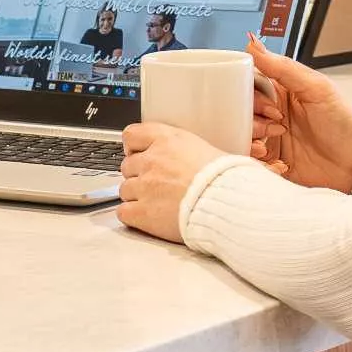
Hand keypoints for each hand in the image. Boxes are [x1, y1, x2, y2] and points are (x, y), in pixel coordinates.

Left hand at [117, 121, 223, 243]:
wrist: (228, 204)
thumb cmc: (226, 180)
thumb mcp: (209, 150)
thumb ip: (187, 150)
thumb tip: (190, 155)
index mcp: (167, 140)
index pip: (131, 135)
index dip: (133, 147)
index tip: (139, 154)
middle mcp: (152, 160)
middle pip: (127, 165)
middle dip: (139, 175)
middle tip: (156, 184)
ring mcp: (144, 187)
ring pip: (124, 190)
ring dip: (136, 196)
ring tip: (156, 203)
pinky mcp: (142, 213)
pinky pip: (124, 212)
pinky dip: (132, 215)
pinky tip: (146, 217)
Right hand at [247, 36, 351, 191]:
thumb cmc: (344, 121)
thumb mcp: (316, 88)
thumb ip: (283, 67)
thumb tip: (253, 44)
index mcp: (279, 92)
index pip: (248, 86)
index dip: (250, 95)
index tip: (267, 106)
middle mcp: (271, 114)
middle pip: (241, 114)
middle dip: (251, 122)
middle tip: (274, 127)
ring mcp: (270, 139)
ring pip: (241, 138)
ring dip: (250, 144)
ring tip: (268, 148)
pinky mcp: (272, 163)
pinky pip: (251, 164)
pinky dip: (259, 165)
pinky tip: (278, 165)